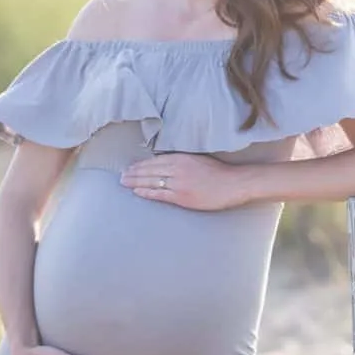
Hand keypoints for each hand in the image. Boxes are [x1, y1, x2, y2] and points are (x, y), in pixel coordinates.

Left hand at [120, 152, 245, 210]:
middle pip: (150, 171)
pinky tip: (137, 192)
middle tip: (122, 176)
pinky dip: (147, 192)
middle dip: (134, 173)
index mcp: (181, 158)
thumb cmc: (218, 172)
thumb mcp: (197, 159)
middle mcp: (178, 169)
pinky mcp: (183, 197)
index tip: (131, 166)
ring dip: (136, 182)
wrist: (233, 183)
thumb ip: (181, 160)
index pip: (155, 161)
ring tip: (125, 183)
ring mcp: (179, 183)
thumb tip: (165, 163)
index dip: (141, 165)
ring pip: (152, 182)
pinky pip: (160, 194)